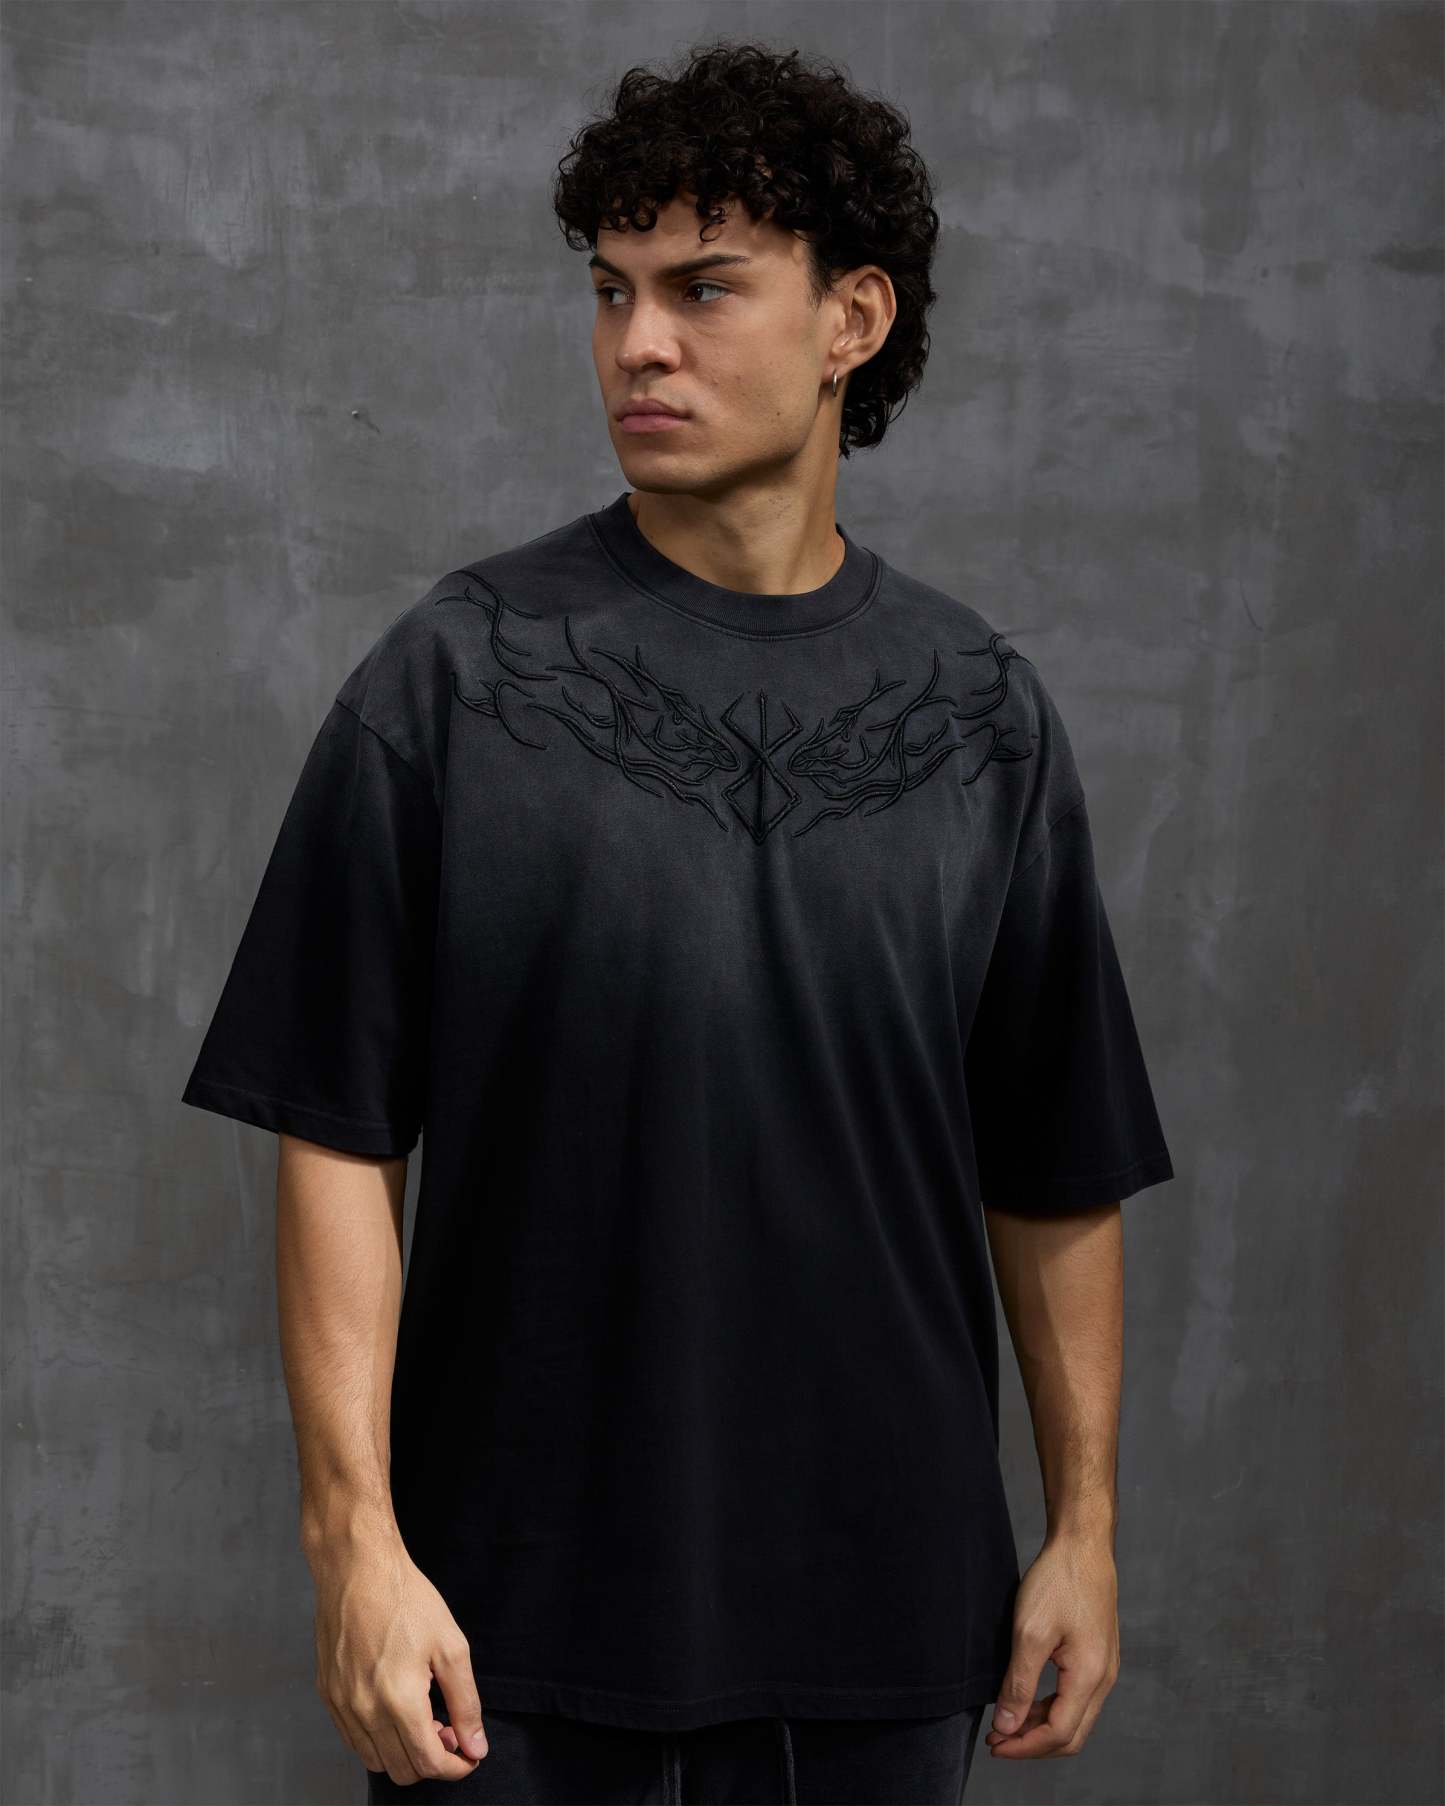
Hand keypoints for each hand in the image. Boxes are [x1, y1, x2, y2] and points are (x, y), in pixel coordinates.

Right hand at [310, 1528, 488, 1785]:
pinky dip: (377, 1738)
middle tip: (448, 1729)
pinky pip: (354, 1739)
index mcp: (399, 1701)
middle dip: (432, 1760)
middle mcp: (365, 1711)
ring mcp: (341, 1705)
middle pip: (402, 1771)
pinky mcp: (328, 1695)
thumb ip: (465, 1703)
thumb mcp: (451, 1647)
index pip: (429, 1764)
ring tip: (422, 1717)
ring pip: (375, 1761)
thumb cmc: (406, 1600)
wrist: (357, 1568)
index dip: (456, 1767)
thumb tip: (476, 1748)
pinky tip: (395, 1708)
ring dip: (403, 1752)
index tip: (469, 1754)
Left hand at [985, 1530, 1119, 1759]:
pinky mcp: (1098, 1655)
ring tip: (1007, 1723)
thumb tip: (1006, 1727)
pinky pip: (1076, 1697)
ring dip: (1040, 1726)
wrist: (1083, 1544)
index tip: (993, 1745)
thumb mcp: (1029, 1633)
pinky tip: (1027, 1698)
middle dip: (1032, 1744)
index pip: (1058, 1734)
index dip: (1024, 1746)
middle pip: (1071, 1734)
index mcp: (1090, 1677)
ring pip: (1075, 1718)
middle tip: (997, 1742)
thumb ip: (1018, 1684)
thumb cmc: (1058, 1580)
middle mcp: (1104, 1678)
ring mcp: (1104, 1667)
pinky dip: (1051, 1706)